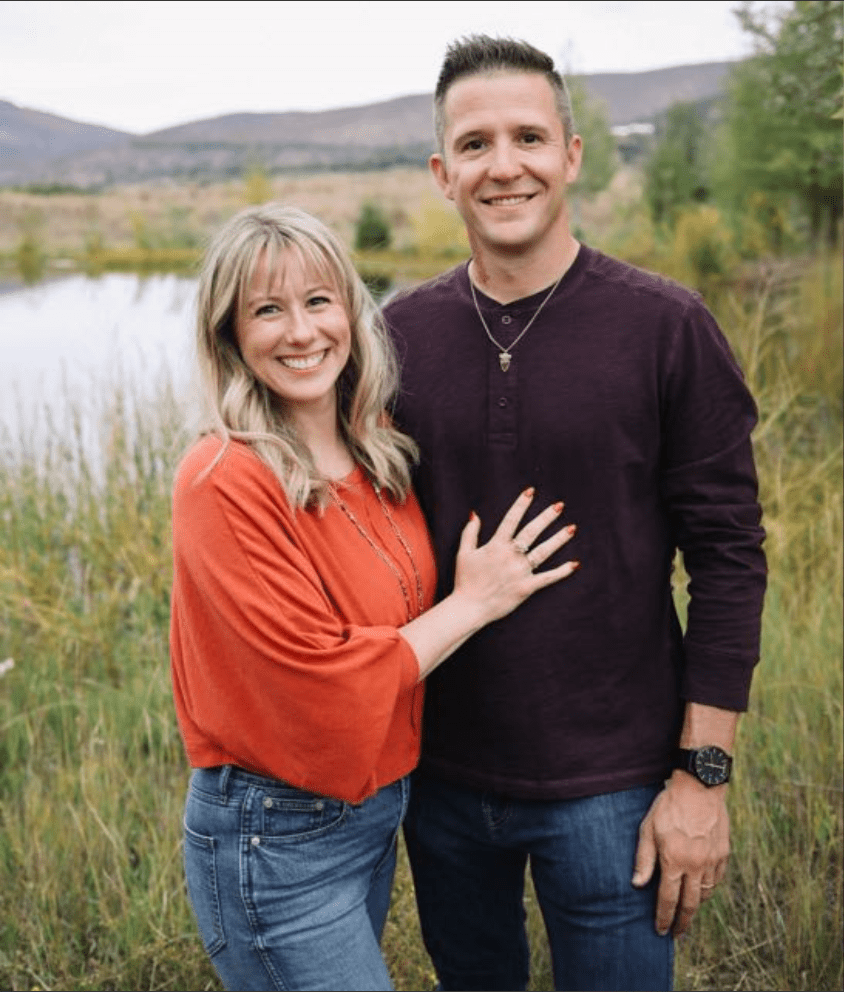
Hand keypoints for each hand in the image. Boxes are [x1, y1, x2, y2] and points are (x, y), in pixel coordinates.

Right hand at [452, 488, 578, 625]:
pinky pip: (547, 578)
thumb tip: (475, 514)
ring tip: (571, 528)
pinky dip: (562, 572)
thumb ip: (470, 532)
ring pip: (543, 552)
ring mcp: (520, 572)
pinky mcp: (526, 587)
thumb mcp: (464, 553)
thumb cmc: (465, 580)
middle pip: (532, 532)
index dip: (521, 504)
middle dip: (546, 517)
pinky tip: (575, 564)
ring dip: (558, 539)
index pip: (511, 519)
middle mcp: (510, 556)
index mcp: (496, 545)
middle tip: (559, 506)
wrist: (470, 607)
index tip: (531, 491)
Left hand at [632, 771, 729, 935]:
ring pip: (706, 893)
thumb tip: (637, 884)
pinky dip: (709, 887)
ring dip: (696, 905)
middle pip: (690, 904)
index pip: (669, 900)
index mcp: (674, 861)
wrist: (700, 787)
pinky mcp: (724, 853)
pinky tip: (702, 888)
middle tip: (677, 934)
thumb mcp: (648, 829)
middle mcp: (696, 866)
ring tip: (687, 911)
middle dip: (682, 922)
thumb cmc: (668, 806)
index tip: (661, 931)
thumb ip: (644, 858)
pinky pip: (717, 879)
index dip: (664, 918)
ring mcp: (712, 860)